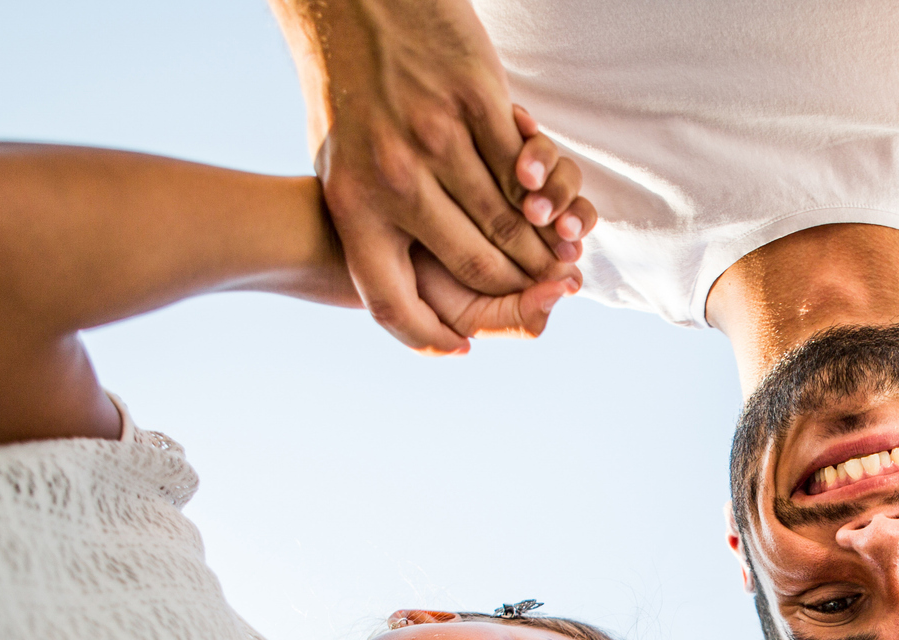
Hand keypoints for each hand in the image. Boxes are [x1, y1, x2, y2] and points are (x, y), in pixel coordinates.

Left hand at [272, 0, 596, 350]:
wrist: (353, 3)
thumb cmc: (348, 95)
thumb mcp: (340, 167)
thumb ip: (369, 224)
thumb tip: (397, 287)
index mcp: (353, 206)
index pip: (390, 303)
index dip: (430, 339)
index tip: (462, 347)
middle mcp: (393, 178)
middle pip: (473, 265)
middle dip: (516, 290)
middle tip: (543, 298)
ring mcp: (436, 138)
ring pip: (507, 220)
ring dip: (541, 248)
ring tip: (559, 265)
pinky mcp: (474, 100)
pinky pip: (522, 170)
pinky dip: (544, 196)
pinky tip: (551, 209)